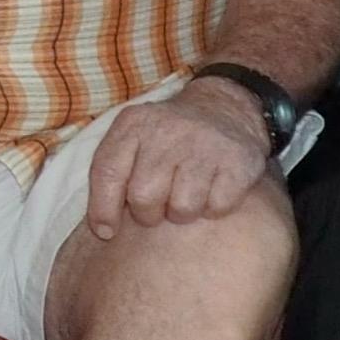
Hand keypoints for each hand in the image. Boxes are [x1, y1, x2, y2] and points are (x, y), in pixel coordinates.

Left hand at [73, 84, 271, 233]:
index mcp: (134, 124)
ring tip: (185, 195)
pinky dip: (214, 209)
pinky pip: (217, 207)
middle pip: (143, 197)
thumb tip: (102, 231)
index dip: (103, 209)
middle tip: (159, 204)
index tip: (107, 232)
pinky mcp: (237, 161)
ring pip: (182, 208)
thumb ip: (110, 174)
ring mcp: (204, 145)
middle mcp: (167, 130)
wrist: (224, 108)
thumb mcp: (131, 138)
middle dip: (148, 213)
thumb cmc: (167, 137)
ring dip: (182, 213)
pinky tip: (211, 191)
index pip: (107, 173)